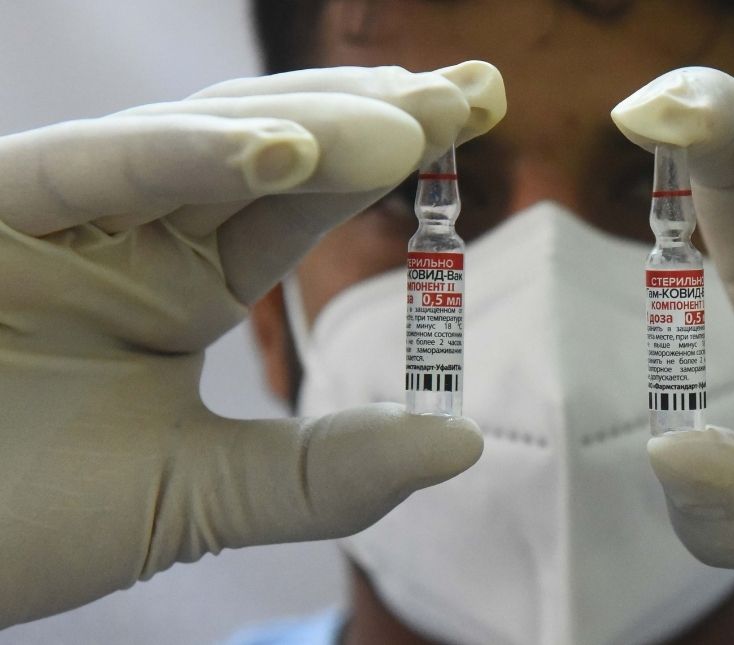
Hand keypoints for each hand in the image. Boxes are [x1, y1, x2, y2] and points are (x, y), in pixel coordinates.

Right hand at [0, 61, 504, 626]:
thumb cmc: (19, 519)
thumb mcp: (201, 497)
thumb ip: (325, 474)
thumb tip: (464, 443)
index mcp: (187, 281)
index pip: (309, 199)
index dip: (392, 154)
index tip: (476, 111)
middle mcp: (134, 229)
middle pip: (268, 147)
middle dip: (369, 113)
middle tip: (472, 88)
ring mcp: (62, 211)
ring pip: (191, 140)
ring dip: (299, 125)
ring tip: (403, 123)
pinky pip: (83, 166)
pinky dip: (174, 155)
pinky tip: (278, 152)